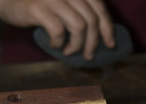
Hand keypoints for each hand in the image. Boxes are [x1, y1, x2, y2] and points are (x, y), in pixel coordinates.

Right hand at [0, 0, 114, 59]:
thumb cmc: (35, 4)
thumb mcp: (61, 3)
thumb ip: (77, 11)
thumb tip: (98, 35)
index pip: (99, 7)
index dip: (107, 27)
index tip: (110, 44)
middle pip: (92, 20)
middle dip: (93, 43)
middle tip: (88, 56)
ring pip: (79, 27)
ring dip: (76, 46)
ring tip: (68, 51)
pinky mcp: (39, 8)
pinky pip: (59, 31)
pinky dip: (59, 43)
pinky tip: (54, 45)